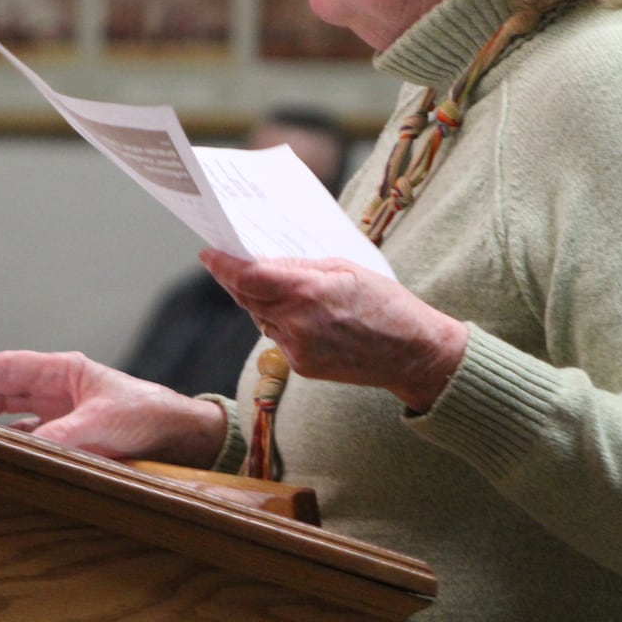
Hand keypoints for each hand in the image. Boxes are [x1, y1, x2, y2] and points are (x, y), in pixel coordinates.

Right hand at [0, 350, 226, 466]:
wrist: (176, 431)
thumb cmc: (145, 413)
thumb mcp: (102, 422)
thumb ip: (62, 436)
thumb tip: (23, 449)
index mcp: (63, 370)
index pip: (7, 367)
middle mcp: (57, 385)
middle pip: (3, 385)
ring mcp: (61, 407)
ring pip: (11, 407)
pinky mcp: (69, 429)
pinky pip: (29, 430)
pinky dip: (9, 436)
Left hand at [198, 249, 467, 412]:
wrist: (413, 353)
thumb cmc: (386, 303)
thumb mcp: (347, 268)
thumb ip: (301, 267)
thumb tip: (264, 262)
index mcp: (309, 292)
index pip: (248, 277)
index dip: (223, 265)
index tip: (208, 253)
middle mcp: (297, 323)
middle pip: (248, 298)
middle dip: (234, 279)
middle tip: (226, 261)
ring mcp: (298, 350)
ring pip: (261, 318)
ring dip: (259, 300)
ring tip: (268, 282)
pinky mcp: (302, 367)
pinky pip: (278, 336)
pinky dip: (280, 321)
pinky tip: (297, 311)